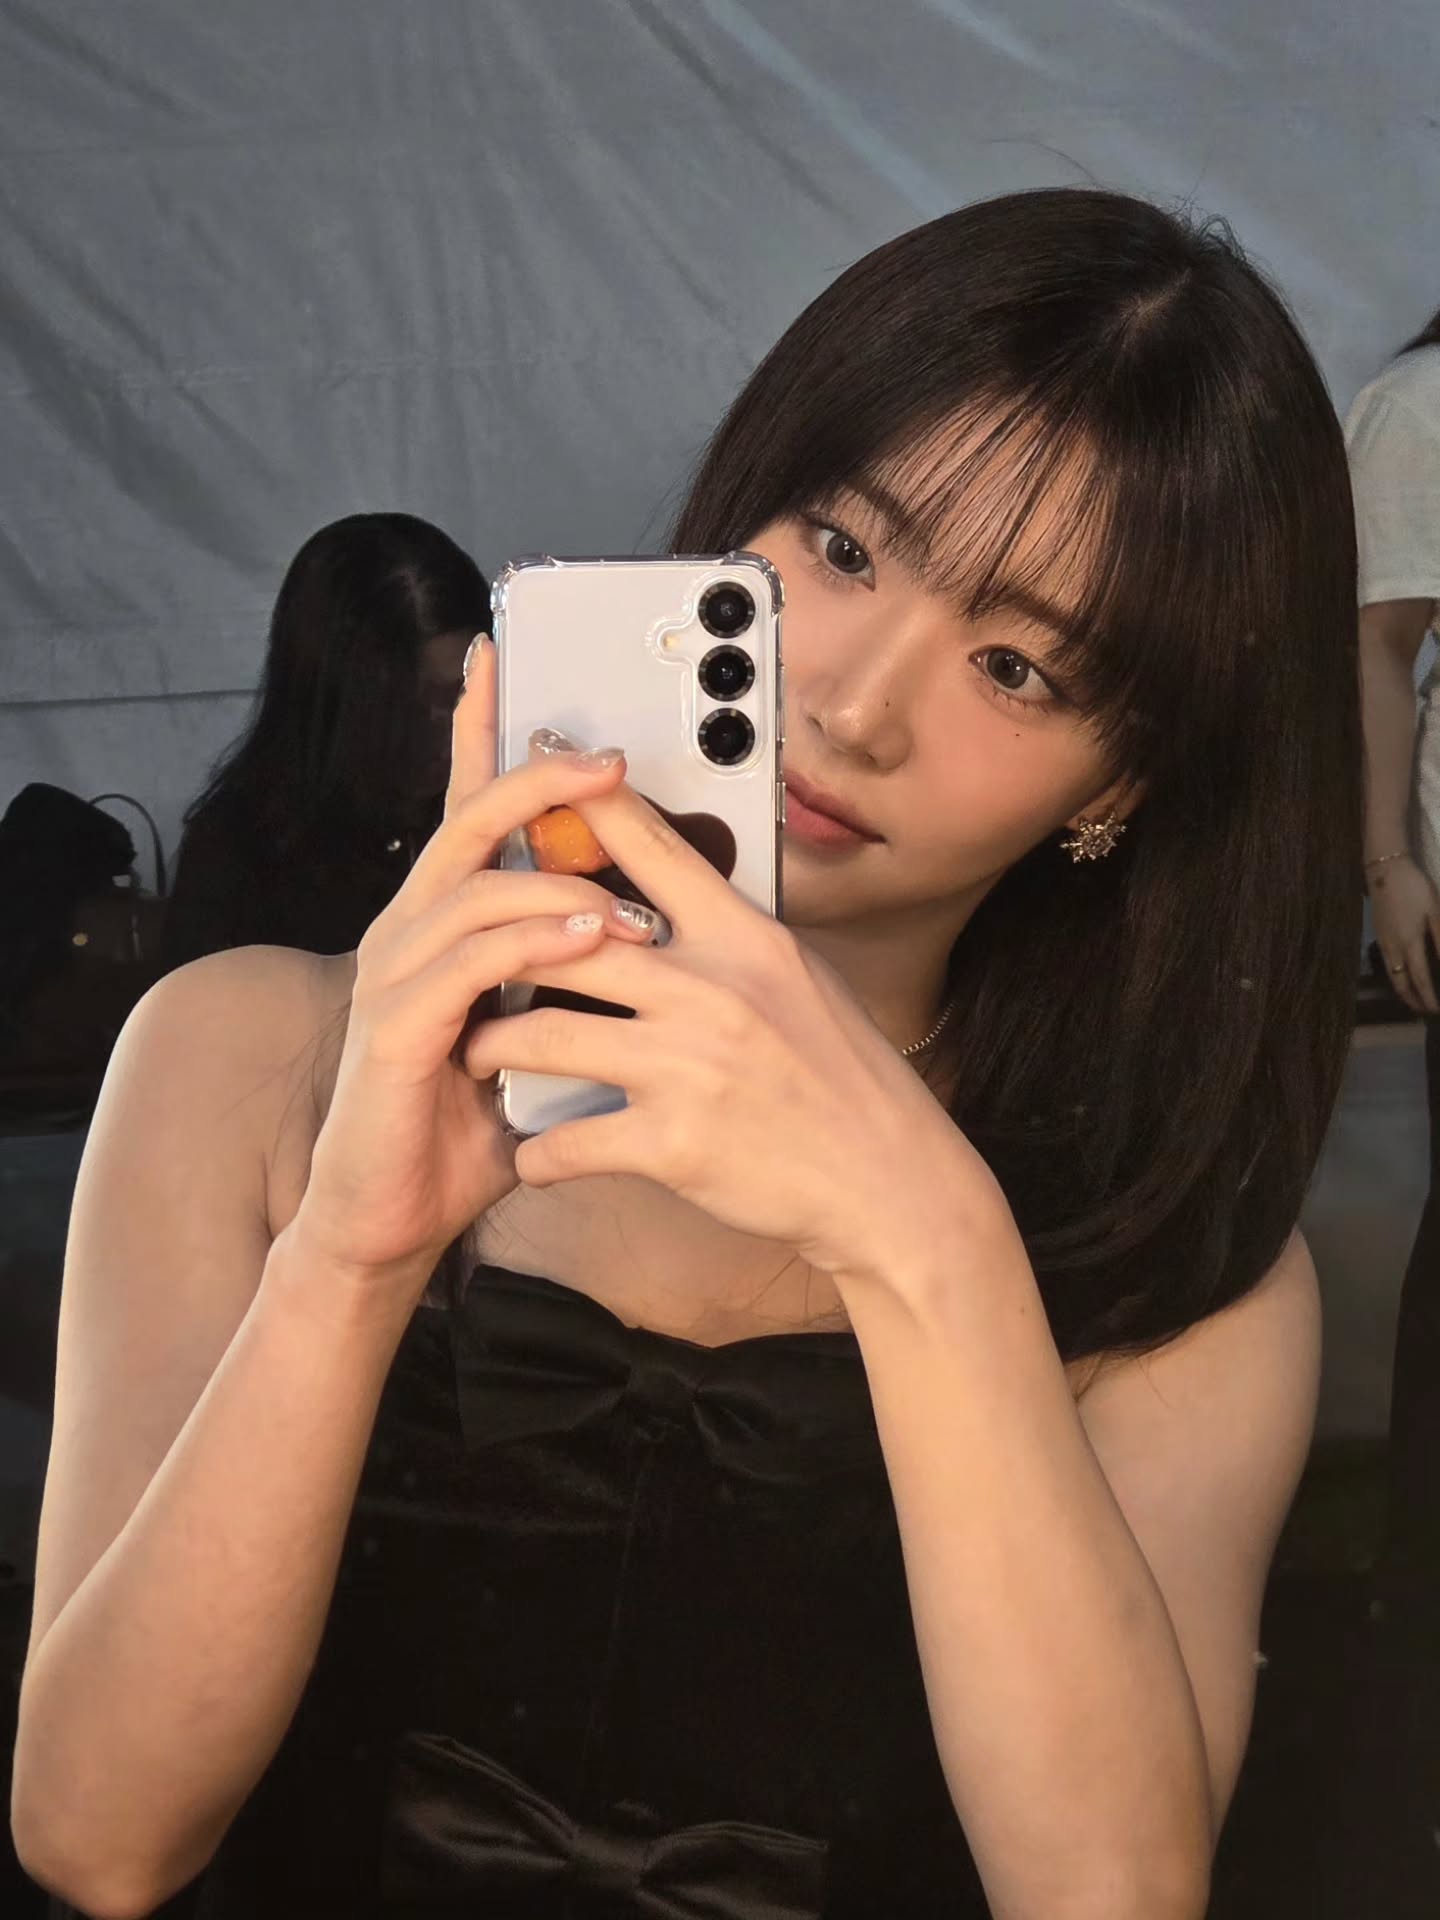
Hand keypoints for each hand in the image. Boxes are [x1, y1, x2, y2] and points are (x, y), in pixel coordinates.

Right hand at [288, 642, 658, 1303]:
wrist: (397, 1214)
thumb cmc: (469, 1120)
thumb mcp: (535, 1031)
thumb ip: (569, 974)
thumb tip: (648, 925)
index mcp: (446, 922)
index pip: (463, 810)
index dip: (475, 732)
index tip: (499, 658)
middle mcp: (411, 931)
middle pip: (467, 822)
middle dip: (535, 779)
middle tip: (609, 760)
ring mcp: (395, 975)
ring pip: (474, 887)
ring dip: (562, 881)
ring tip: (634, 899)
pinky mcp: (394, 1029)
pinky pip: (468, 962)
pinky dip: (533, 943)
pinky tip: (592, 941)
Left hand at [463, 773, 995, 1284]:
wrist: (886, 1176)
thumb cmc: (843, 1077)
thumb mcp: (799, 978)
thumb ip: (728, 939)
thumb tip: (668, 902)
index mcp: (744, 940)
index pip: (655, 848)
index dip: (590, 804)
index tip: (541, 771)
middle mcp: (711, 991)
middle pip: (569, 943)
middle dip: (501, 954)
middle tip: (466, 964)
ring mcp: (688, 1066)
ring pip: (545, 1037)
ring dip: (495, 1049)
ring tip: (476, 1055)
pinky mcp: (673, 1142)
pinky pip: (567, 1140)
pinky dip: (537, 1150)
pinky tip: (532, 1152)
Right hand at [1371, 853, 1439, 1015]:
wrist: (1383, 869)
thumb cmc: (1414, 888)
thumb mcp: (1435, 911)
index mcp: (1410, 943)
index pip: (1420, 979)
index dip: (1429, 998)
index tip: (1437, 1010)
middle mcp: (1393, 948)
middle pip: (1400, 983)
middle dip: (1413, 1000)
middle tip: (1425, 1011)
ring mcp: (1383, 941)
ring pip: (1391, 975)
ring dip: (1403, 990)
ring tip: (1415, 998)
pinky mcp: (1379, 934)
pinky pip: (1388, 963)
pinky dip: (1396, 976)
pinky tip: (1404, 973)